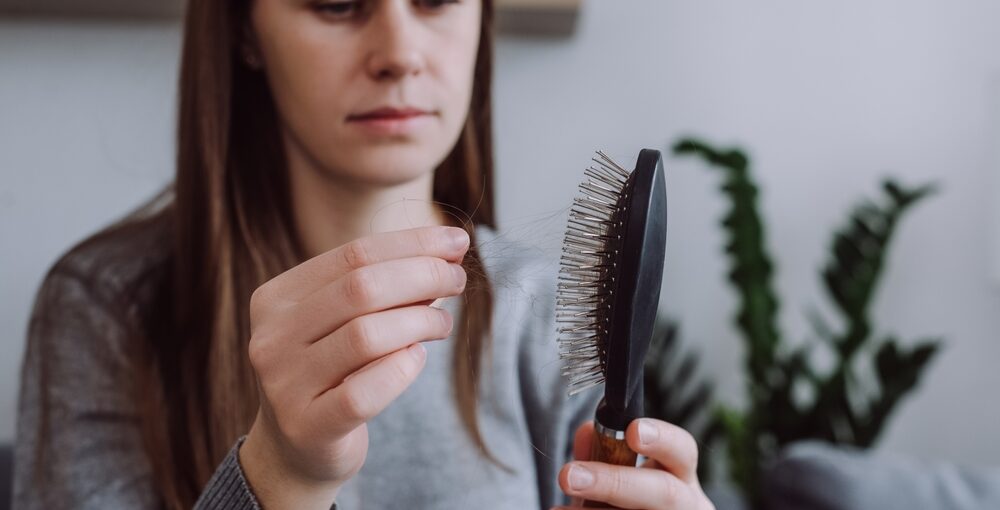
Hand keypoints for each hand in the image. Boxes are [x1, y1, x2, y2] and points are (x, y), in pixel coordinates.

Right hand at [239, 226, 469, 508]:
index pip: (354, 253)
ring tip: (442, 324)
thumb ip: (388, 286)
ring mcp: (284, 384)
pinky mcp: (307, 426)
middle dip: (423, 275)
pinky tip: (418, 358)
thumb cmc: (334, 371)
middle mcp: (271, 337)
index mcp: (276, 298)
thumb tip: (449, 248)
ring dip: (420, 322)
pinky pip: (365, 392)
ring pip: (366, 335)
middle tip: (458, 279)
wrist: (297, 449)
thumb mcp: (350, 319)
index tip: (458, 241)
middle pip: (361, 288)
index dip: (413, 244)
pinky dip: (403, 369)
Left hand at [553, 419, 714, 509]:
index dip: (661, 439)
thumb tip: (586, 431)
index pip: (683, 450)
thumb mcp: (620, 474)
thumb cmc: (629, 500)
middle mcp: (687, 503)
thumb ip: (604, 452)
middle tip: (568, 476)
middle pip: (664, 492)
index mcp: (681, 476)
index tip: (632, 431)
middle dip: (613, 482)